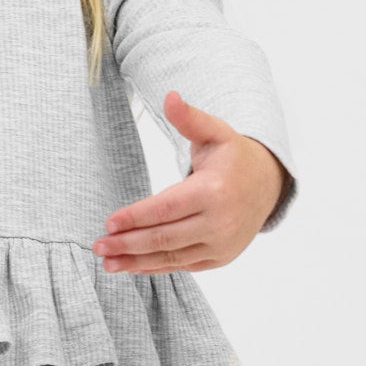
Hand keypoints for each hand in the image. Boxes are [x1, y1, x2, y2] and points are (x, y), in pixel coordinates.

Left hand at [92, 92, 286, 272]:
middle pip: (165, 237)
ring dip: (136, 261)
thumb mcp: (215, 132)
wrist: (266, 185)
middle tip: (99, 246)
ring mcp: (221, 244)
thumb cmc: (233, 158)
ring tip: (108, 262)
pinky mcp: (219, 258)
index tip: (109, 222)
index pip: (167, 208)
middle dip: (128, 244)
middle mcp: (220, 222)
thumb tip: (170, 97)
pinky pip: (182, 266)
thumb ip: (190, 118)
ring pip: (171, 257)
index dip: (136, 217)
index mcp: (215, 190)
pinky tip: (132, 266)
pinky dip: (156, 267)